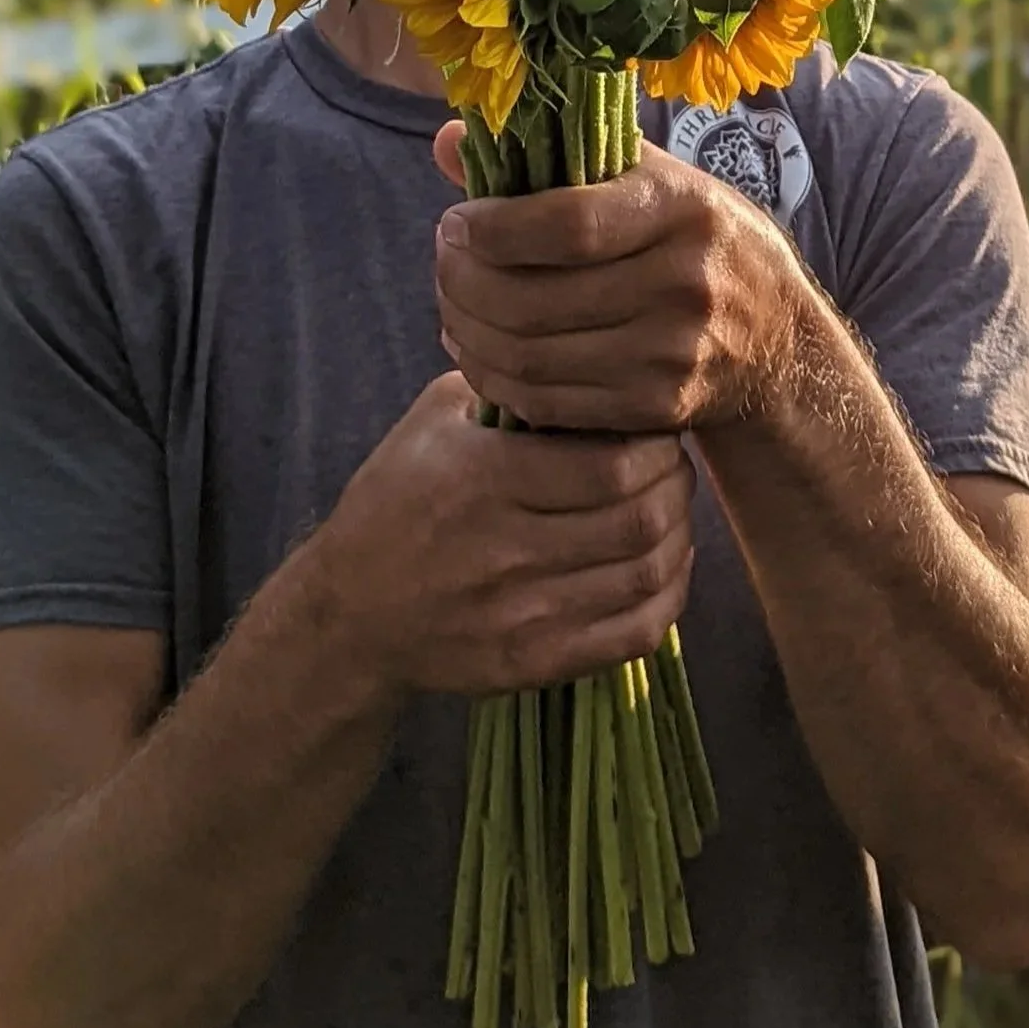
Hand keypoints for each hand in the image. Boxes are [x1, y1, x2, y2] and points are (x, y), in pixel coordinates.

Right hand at [311, 372, 694, 699]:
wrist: (350, 611)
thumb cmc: (396, 499)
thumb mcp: (433, 419)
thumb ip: (507, 386)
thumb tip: (587, 363)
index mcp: (484, 479)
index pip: (613, 466)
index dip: (656, 446)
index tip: (656, 430)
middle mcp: (505, 550)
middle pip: (640, 520)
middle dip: (675, 486)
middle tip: (672, 467)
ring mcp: (521, 616)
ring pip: (646, 576)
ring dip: (678, 538)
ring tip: (670, 512)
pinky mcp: (533, 664)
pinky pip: (633, 635)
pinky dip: (668, 599)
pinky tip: (662, 568)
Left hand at [430, 124, 807, 435]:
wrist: (776, 336)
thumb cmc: (697, 238)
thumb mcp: (652, 177)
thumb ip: (559, 152)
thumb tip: (450, 139)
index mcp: (682, 209)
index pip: (568, 224)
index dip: (494, 229)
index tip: (456, 222)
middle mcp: (684, 283)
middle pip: (535, 299)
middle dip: (463, 283)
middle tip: (443, 262)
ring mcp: (671, 355)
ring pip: (531, 357)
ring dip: (469, 333)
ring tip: (451, 305)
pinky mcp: (656, 408)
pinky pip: (549, 403)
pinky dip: (496, 379)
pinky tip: (480, 351)